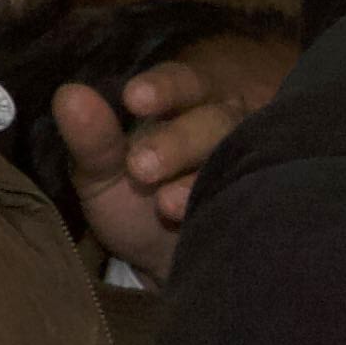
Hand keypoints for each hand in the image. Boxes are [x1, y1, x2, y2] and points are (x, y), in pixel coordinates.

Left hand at [57, 28, 289, 278]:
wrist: (172, 262)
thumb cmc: (136, 203)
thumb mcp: (103, 173)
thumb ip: (92, 140)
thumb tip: (69, 94)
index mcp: (187, 105)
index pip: (184, 82)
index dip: (164, 88)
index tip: (134, 99)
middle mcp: (230, 125)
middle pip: (217, 119)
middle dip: (179, 141)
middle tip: (141, 168)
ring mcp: (258, 160)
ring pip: (245, 153)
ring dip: (202, 179)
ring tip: (167, 207)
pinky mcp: (276, 197)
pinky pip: (270, 190)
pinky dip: (243, 202)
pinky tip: (216, 216)